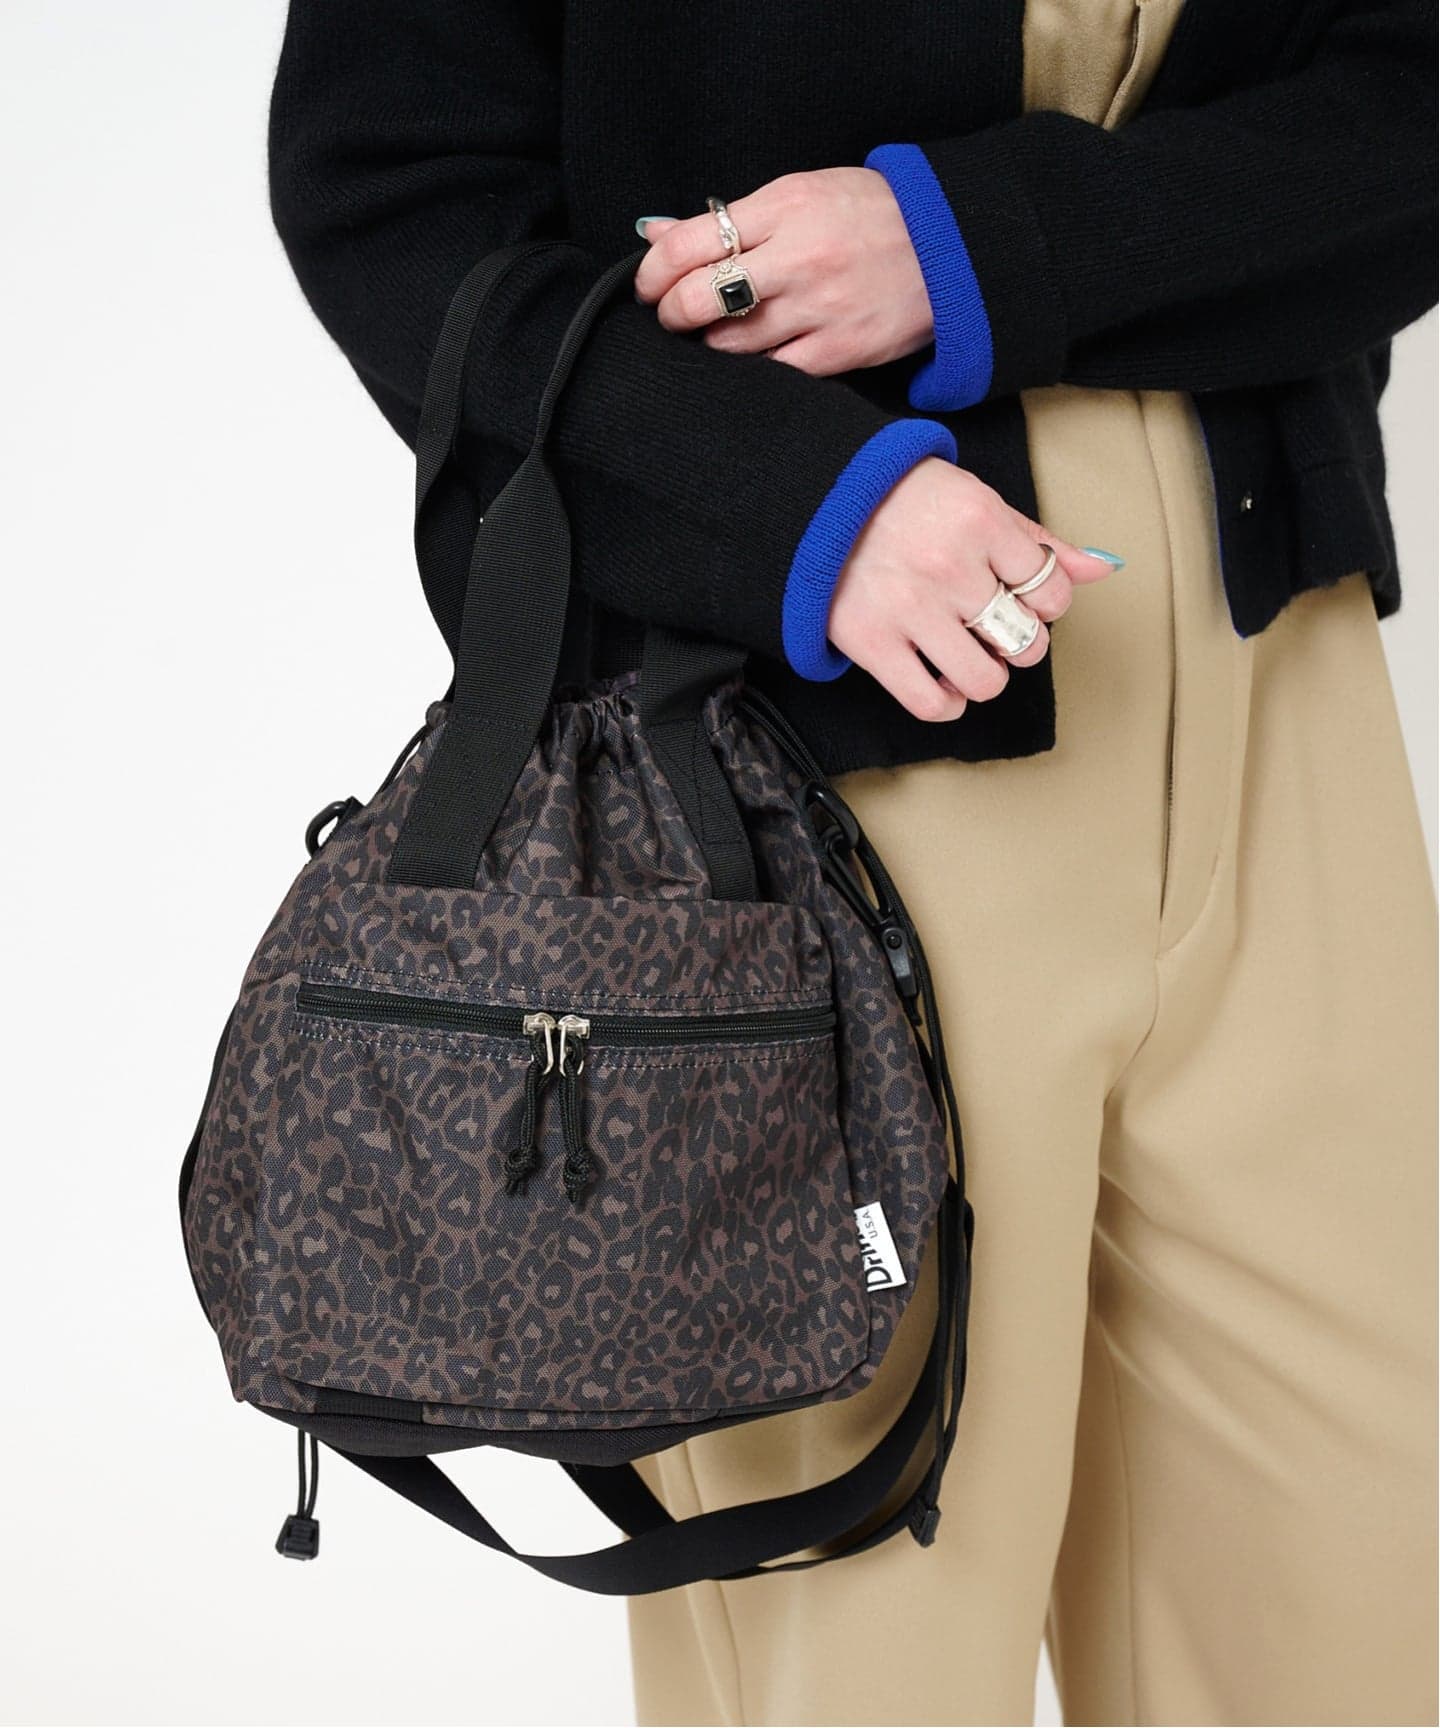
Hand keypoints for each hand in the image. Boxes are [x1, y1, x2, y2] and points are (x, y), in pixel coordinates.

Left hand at [634, 169, 932, 375]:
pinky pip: (771, 371)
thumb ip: (733, 220)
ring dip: (710, 341)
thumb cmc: (870, 215)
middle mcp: (798, 258)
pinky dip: (751, 367)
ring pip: (729, 342)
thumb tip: (656, 234)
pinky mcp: (838, 352)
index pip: (689, 242)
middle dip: (671, 312)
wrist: (951, 247)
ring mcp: (818, 308)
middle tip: (673, 315)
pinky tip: (754, 353)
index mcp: (784, 207)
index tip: (650, 284)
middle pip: (698, 297)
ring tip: (719, 329)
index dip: (653, 270)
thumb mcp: (803, 194)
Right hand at [828, 459, 1119, 720]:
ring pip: (985, 680)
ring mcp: (908, 608)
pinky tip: (941, 681)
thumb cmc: (902, 498)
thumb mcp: (976, 499)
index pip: (1051, 591)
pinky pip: (931, 703)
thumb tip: (1100, 569)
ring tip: (969, 656)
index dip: (1046, 603)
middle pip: (1025, 641)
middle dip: (1019, 642)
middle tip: (993, 626)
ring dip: (986, 677)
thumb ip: (1037, 539)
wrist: (815, 499)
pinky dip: (947, 704)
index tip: (1023, 597)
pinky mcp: (871, 642)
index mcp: (980, 520)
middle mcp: (948, 566)